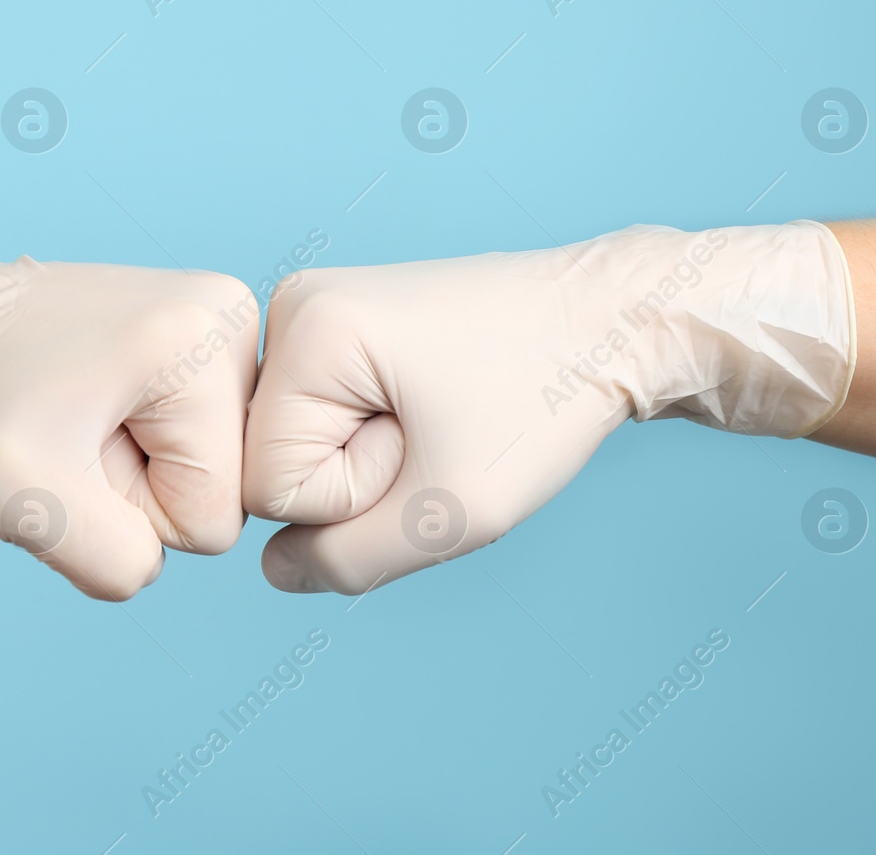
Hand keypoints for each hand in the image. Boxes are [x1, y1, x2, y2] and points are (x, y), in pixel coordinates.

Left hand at [0, 225, 257, 599]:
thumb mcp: (27, 501)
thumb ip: (118, 561)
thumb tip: (162, 558)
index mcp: (207, 341)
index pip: (215, 515)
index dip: (130, 510)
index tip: (70, 447)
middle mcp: (231, 317)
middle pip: (222, 490)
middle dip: (135, 484)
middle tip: (68, 431)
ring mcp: (220, 319)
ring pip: (208, 466)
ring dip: (133, 464)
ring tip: (73, 414)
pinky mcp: (198, 331)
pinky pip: (191, 438)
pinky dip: (136, 440)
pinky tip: (87, 402)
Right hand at [242, 224, 853, 593]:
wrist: (610, 321)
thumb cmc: (543, 398)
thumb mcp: (449, 510)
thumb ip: (346, 561)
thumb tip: (276, 567)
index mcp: (305, 328)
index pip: (265, 485)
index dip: (351, 497)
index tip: (425, 442)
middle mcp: (289, 306)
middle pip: (272, 463)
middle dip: (356, 479)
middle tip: (439, 432)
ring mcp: (310, 313)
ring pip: (297, 449)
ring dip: (368, 462)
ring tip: (440, 418)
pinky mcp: (335, 329)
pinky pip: (321, 425)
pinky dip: (372, 440)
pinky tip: (429, 409)